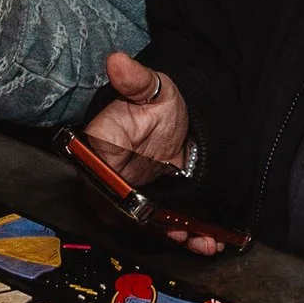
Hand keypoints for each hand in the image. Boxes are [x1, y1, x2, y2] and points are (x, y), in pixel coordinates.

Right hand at [84, 53, 224, 255]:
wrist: (176, 117)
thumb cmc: (156, 101)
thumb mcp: (151, 88)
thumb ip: (136, 80)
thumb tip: (118, 61)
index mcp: (98, 152)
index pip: (100, 183)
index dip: (123, 201)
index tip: (145, 210)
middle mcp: (109, 180)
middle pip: (124, 213)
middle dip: (156, 226)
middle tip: (187, 231)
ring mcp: (131, 195)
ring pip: (147, 223)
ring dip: (176, 235)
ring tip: (204, 240)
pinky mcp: (151, 205)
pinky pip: (163, 224)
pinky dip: (184, 235)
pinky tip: (205, 240)